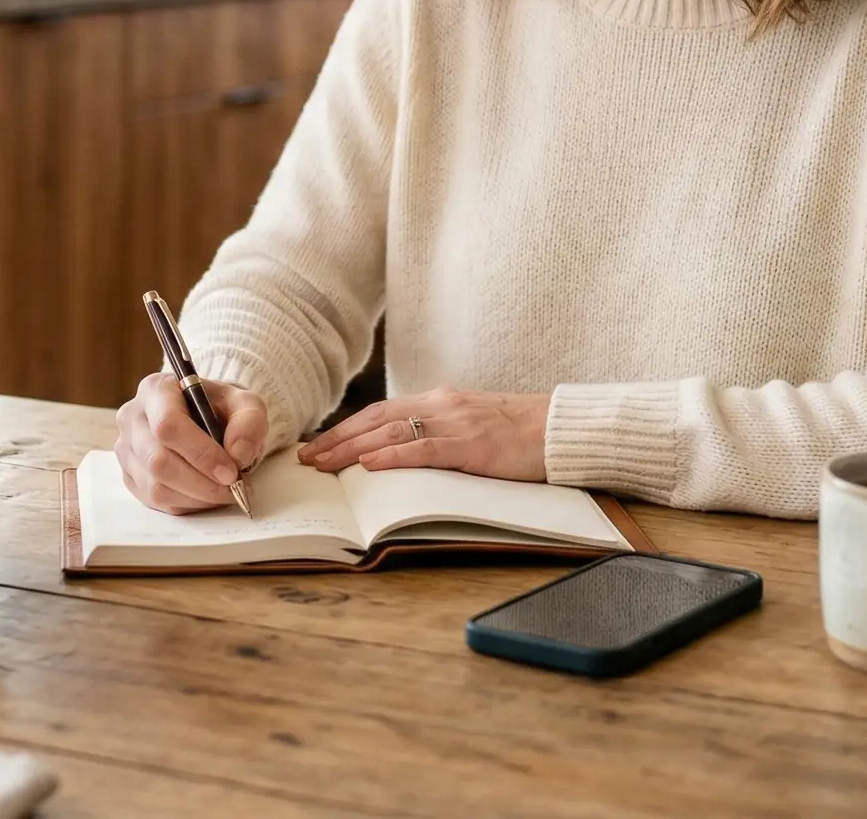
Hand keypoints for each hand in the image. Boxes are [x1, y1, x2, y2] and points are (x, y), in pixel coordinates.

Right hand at [114, 372, 269, 513]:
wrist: (204, 419)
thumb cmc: (220, 409)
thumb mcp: (245, 403)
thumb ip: (249, 422)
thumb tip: (238, 455)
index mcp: (156, 390)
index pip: (168, 425)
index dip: (201, 453)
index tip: (231, 472)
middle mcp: (133, 418)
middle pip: (159, 461)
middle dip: (202, 483)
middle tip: (233, 489)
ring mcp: (127, 449)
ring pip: (155, 486)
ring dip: (196, 497)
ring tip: (224, 493)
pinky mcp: (129, 476)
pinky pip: (154, 501)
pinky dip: (186, 504)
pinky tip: (206, 495)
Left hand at [297, 388, 549, 481]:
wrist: (559, 428)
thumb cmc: (519, 433)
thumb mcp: (472, 426)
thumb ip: (440, 433)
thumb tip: (404, 454)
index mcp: (440, 402)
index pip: (382, 412)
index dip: (347, 427)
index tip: (319, 443)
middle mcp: (442, 406)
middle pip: (377, 419)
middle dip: (338, 438)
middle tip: (306, 457)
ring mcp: (456, 423)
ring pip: (392, 432)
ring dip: (353, 448)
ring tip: (324, 463)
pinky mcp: (473, 445)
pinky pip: (425, 449)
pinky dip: (394, 455)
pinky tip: (370, 463)